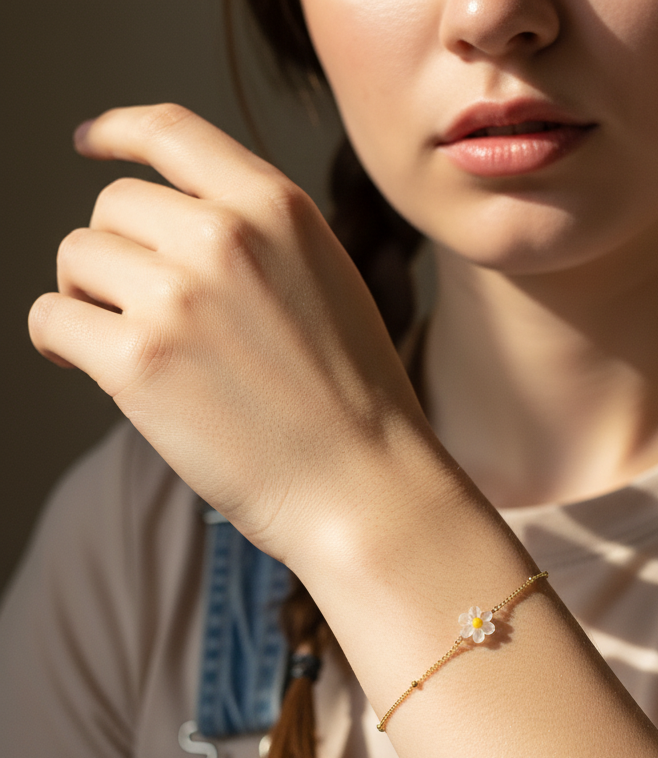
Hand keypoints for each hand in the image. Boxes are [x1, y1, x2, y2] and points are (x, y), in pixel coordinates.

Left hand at [29, 104, 427, 563]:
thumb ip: (261, 238)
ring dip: (89, 298)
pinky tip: (93, 367)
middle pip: (113, 206)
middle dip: (116, 254)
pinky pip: (51, 319)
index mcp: (278, 209)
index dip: (118, 131)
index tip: (91, 143)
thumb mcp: (329, 283)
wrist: (365, 484)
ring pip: (77, 258)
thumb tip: (175, 225)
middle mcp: (224, 236)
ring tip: (130, 345)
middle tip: (138, 307)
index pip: (172, 131)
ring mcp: (179, 296)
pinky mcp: (139, 359)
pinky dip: (60, 342)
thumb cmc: (356, 401)